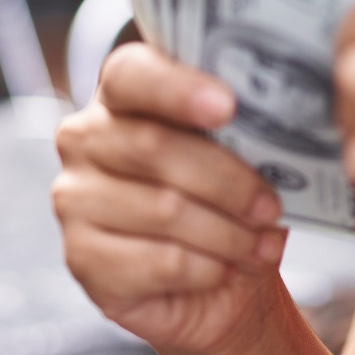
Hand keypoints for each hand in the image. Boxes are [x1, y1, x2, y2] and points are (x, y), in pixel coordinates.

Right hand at [53, 44, 290, 354]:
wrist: (216, 280)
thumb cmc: (227, 201)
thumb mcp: (243, 154)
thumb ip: (245, 128)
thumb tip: (279, 124)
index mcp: (122, 94)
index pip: (130, 73)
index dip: (177, 88)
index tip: (228, 106)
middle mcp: (85, 139)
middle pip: (154, 146)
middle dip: (227, 180)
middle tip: (272, 206)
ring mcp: (75, 199)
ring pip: (163, 209)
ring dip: (228, 233)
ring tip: (264, 245)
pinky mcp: (82, 258)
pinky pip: (158, 262)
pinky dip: (208, 269)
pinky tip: (229, 270)